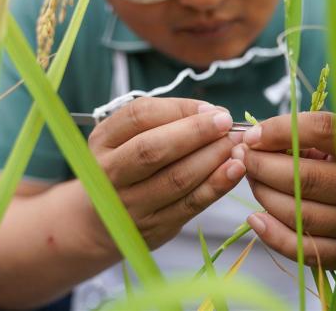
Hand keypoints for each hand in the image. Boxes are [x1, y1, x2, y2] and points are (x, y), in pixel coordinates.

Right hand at [86, 97, 245, 252]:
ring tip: (236, 144)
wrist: (99, 223)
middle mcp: (110, 174)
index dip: (179, 109)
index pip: (138, 116)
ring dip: (213, 158)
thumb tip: (210, 111)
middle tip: (227, 123)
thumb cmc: (124, 166)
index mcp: (102, 142)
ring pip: (177, 179)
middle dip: (197, 132)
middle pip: (154, 149)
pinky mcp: (154, 228)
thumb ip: (161, 120)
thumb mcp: (124, 137)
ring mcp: (131, 205)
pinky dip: (216, 186)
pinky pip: (190, 204)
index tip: (210, 108)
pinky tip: (235, 170)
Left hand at [232, 111, 335, 268]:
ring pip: (301, 214)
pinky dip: (274, 235)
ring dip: (265, 195)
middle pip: (306, 177)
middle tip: (243, 157)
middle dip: (262, 166)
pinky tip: (256, 218)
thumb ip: (308, 133)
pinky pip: (305, 249)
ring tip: (251, 180)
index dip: (280, 130)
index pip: (323, 130)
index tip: (252, 135)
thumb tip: (256, 138)